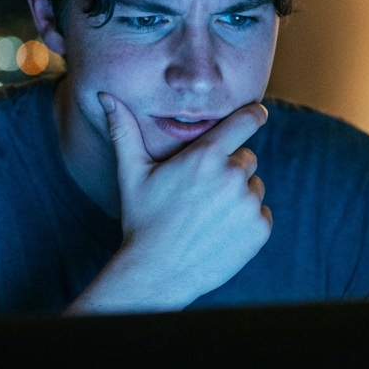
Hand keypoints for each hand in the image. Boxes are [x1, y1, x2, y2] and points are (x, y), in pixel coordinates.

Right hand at [67, 95, 271, 312]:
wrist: (157, 273)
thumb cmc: (142, 220)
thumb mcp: (132, 173)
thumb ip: (124, 131)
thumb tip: (106, 95)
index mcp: (205, 156)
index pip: (245, 121)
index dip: (253, 115)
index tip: (258, 113)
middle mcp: (232, 176)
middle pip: (246, 158)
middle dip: (229, 169)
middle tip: (202, 193)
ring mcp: (248, 204)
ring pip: (254, 187)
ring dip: (239, 196)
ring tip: (208, 214)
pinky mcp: (259, 229)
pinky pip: (262, 214)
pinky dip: (247, 221)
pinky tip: (220, 230)